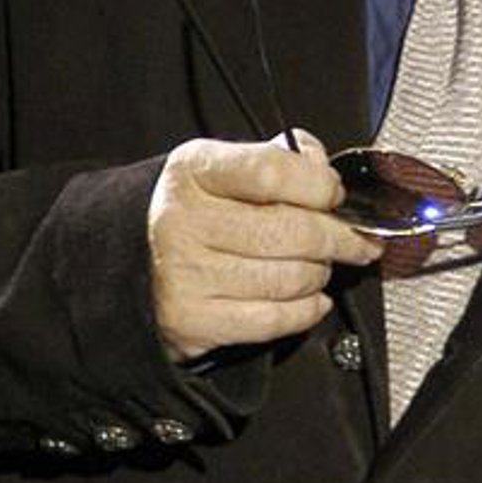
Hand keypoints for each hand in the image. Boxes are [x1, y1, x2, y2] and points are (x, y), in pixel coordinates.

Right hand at [147, 134, 381, 361]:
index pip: (273, 171)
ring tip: (320, 268)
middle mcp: (183, 220)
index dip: (319, 186)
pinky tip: (312, 300)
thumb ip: (274, 160)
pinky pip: (274, 319)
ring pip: (289, 278)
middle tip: (355, 241)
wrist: (126, 266)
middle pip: (291, 230)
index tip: (336, 196)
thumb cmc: (192, 215)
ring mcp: (186, 274)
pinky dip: (307, 311)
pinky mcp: (194, 321)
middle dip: (338, 238)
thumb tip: (321, 166)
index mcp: (193, 171)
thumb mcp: (219, 171)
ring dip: (320, 275)